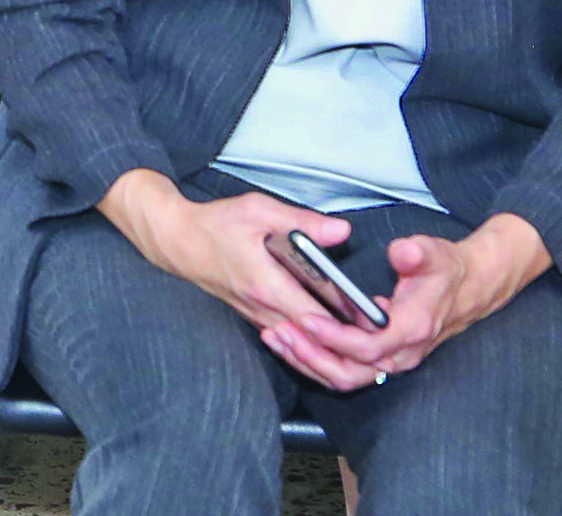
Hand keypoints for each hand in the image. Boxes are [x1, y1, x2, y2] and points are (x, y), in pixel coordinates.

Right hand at [100, 172, 351, 345]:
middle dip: (347, 345)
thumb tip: (341, 231)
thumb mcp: (259, 210)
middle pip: (313, 341)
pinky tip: (338, 340)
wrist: (178, 242)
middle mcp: (263, 308)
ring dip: (333, 350)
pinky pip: (291, 341)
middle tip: (383, 342)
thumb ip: (302, 222)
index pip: (313, 317)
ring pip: (302, 347)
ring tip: (368, 346)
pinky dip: (315, 346)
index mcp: (266, 283)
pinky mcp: (257, 319)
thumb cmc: (217, 224)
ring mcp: (259, 318)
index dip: (345, 327)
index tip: (375, 326)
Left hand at [275, 217, 548, 391]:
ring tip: (276, 337)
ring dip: (309, 361)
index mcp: (411, 328)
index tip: (305, 319)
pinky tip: (293, 338)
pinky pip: (347, 369)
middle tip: (279, 333)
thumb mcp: (433, 253)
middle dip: (311, 357)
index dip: (334, 337)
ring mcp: (393, 359)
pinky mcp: (383, 357)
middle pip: (351, 373)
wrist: (469, 288)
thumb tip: (402, 253)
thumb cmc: (446, 269)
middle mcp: (402, 353)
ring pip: (345, 376)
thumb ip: (416, 254)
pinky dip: (318, 359)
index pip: (367, 347)